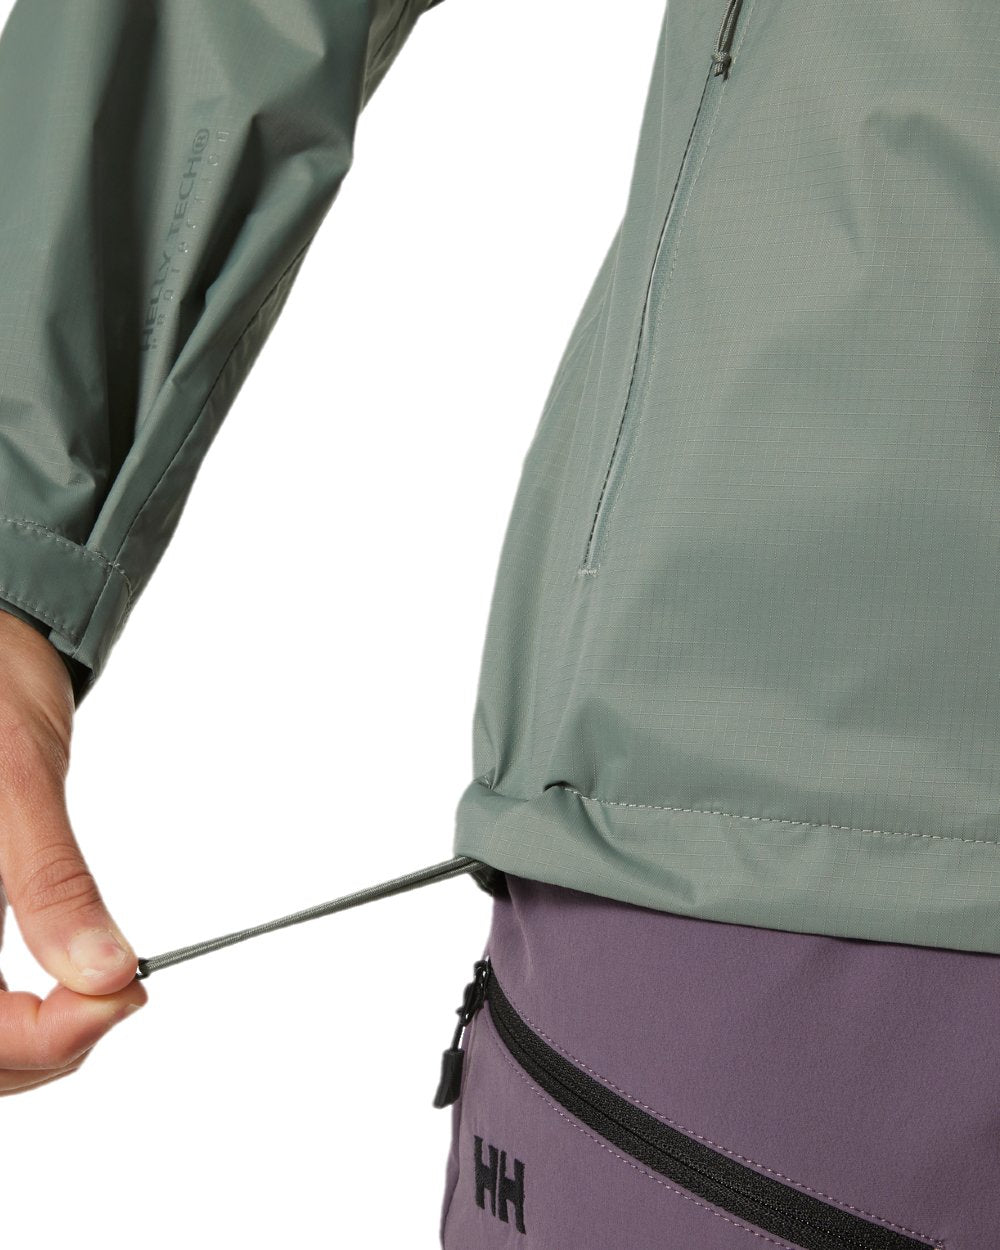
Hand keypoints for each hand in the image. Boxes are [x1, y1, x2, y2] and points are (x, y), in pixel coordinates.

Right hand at [0, 611, 146, 1093]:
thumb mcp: (18, 782)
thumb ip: (52, 883)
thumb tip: (104, 974)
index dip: (36, 1038)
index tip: (117, 1000)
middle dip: (42, 1048)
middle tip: (122, 997)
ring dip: (34, 1042)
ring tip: (102, 997)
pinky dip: (22, 1017)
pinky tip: (67, 988)